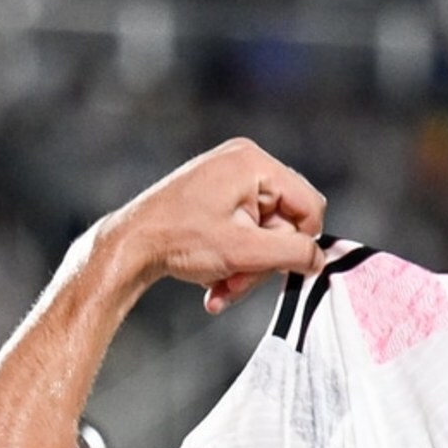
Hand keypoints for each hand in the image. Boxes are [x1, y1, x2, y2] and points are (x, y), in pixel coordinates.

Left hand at [107, 138, 328, 313]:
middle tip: (238, 281)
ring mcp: (228, 177)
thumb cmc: (178, 240)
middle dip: (264, 260)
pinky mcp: (216, 195)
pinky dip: (234, 257)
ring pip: (264, 233)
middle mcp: (243, 162)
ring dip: (247, 267)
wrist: (128, 246)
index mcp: (254, 163)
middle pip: (285, 222)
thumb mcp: (246, 252)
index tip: (279, 268)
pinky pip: (244, 230)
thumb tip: (319, 259)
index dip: (300, 244)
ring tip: (222, 285)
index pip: (309, 206)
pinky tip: (215, 278)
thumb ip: (294, 254)